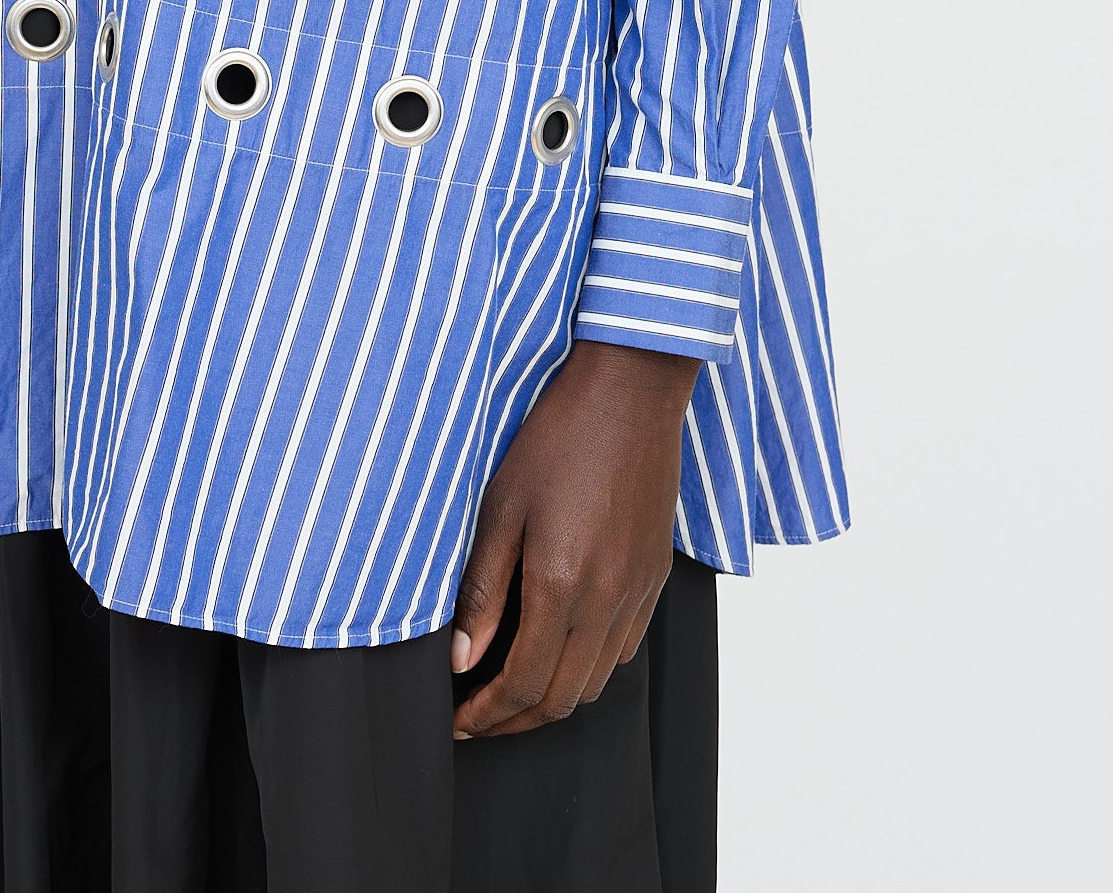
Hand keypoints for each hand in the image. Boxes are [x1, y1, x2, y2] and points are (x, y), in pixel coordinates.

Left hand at [449, 341, 698, 738]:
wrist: (630, 393)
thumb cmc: (558, 438)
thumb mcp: (501, 506)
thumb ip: (483, 589)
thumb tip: (462, 657)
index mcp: (562, 586)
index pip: (524, 685)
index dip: (487, 714)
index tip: (458, 720)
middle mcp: (607, 601)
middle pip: (563, 698)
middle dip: (515, 720)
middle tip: (477, 716)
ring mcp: (638, 592)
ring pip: (597, 682)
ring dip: (553, 698)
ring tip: (512, 688)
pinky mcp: (654, 576)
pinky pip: (624, 649)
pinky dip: (589, 668)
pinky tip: (561, 648)